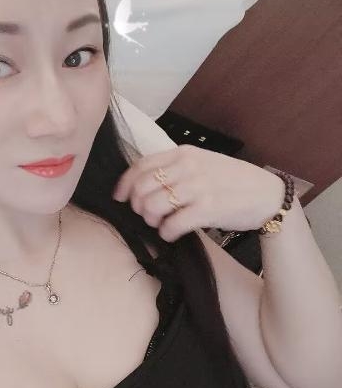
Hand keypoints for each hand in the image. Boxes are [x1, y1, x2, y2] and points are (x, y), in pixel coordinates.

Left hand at [112, 144, 286, 242]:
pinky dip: (166, 232)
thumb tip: (143, 185)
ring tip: (160, 224)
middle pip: (142, 187)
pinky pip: (172, 224)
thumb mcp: (202, 163)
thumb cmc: (232, 181)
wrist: (267, 194)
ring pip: (153, 206)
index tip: (119, 197)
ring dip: (151, 220)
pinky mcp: (207, 209)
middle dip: (137, 205)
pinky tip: (171, 234)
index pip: (141, 165)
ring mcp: (198, 187)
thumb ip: (175, 168)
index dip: (125, 184)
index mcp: (183, 153)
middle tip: (146, 215)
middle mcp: (188, 167)